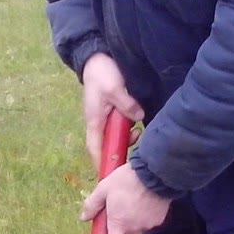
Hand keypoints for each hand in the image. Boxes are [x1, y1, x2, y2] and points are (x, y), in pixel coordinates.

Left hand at [79, 164, 169, 233]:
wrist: (155, 173)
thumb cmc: (126, 179)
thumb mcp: (103, 188)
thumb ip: (93, 204)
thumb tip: (84, 218)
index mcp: (118, 223)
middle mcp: (133, 228)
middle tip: (120, 222)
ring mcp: (148, 225)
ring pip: (138, 232)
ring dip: (134, 225)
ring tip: (134, 203)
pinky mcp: (159, 219)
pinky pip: (149, 222)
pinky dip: (145, 216)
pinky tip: (145, 201)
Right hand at [80, 53, 144, 169]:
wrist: (98, 57)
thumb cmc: (102, 74)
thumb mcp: (114, 89)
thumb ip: (127, 105)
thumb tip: (139, 118)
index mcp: (94, 119)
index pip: (95, 147)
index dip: (101, 162)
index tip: (108, 175)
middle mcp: (98, 121)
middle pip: (106, 144)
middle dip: (118, 152)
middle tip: (132, 156)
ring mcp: (106, 116)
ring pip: (115, 135)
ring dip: (126, 139)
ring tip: (138, 134)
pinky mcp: (114, 109)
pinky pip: (120, 125)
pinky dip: (129, 129)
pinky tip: (138, 125)